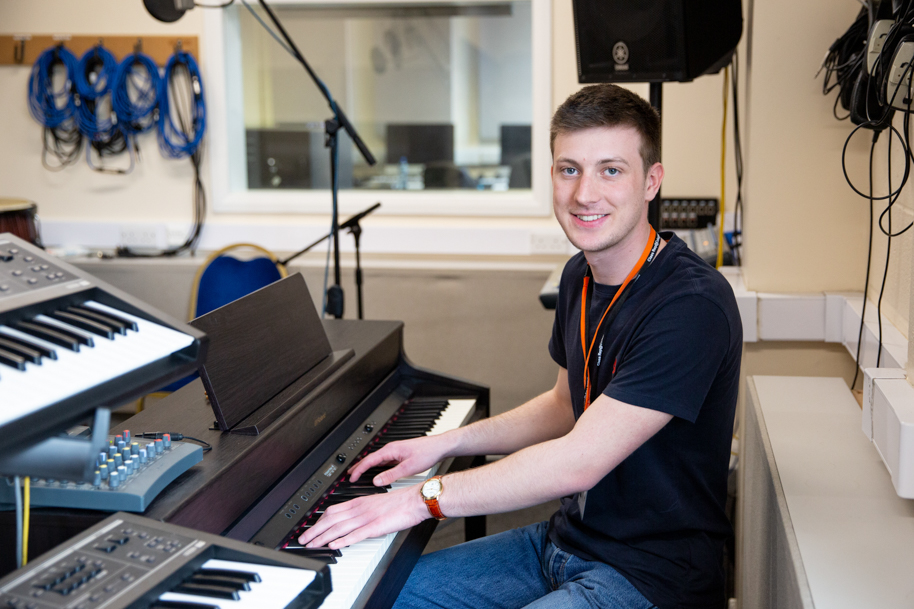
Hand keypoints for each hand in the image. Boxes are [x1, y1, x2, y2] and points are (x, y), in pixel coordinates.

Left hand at [297, 484, 428, 548]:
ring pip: (339, 528)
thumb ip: (360, 510)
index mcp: (358, 502)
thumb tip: (349, 519)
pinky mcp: (375, 527)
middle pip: (330, 520)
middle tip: (303, 540)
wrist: (414, 500)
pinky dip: (343, 540)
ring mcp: (366, 518)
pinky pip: (356, 534)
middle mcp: (359, 509)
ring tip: (312, 545)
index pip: (331, 511)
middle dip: (314, 531)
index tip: (309, 528)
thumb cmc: (398, 503)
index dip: (317, 521)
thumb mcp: (374, 503)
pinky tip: (334, 545)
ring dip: (323, 537)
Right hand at [348, 435, 450, 484]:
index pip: (369, 460)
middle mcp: (391, 448)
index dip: (358, 470)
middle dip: (358, 466)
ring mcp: (395, 450)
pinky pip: (384, 460)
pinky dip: (377, 466)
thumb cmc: (427, 453)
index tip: (351, 477)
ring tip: (359, 474)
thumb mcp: (408, 468)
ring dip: (367, 466)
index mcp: (390, 450)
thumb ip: (391, 475)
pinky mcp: (400, 453)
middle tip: (349, 475)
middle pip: (370, 458)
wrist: (440, 446)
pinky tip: (377, 472)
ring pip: (377, 459)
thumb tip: (377, 481)